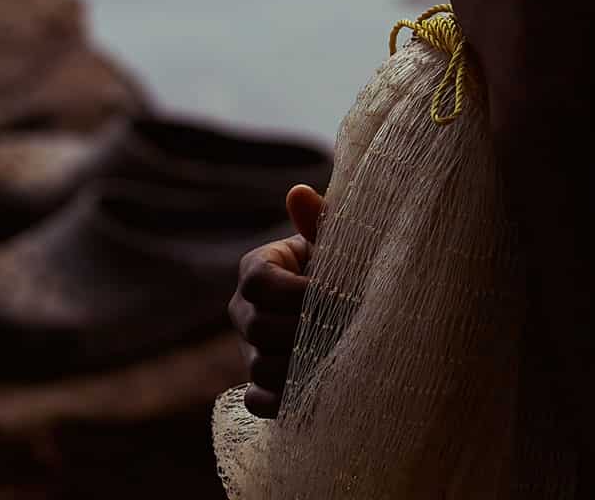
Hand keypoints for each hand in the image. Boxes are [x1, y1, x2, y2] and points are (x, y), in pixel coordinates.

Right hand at [229, 183, 323, 417]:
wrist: (351, 306)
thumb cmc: (343, 266)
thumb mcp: (335, 242)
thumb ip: (320, 221)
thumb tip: (298, 193)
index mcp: (257, 269)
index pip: (257, 282)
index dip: (294, 291)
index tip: (331, 293)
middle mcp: (244, 310)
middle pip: (257, 327)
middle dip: (304, 330)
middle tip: (344, 329)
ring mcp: (248, 350)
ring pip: (260, 366)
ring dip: (301, 365)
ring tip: (338, 356)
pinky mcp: (259, 384)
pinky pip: (259, 401)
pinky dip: (285, 400)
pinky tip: (318, 388)